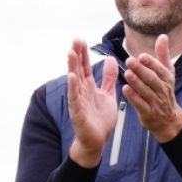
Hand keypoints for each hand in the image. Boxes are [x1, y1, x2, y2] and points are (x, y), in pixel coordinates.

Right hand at [66, 39, 118, 167]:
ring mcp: (78, 102)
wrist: (97, 141)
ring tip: (71, 53)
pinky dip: (73, 88)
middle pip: (78, 70)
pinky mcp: (78, 113)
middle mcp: (81, 92)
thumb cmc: (100, 119)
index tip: (80, 40)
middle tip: (75, 40)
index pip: (84, 67)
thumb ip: (108, 78)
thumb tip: (110, 59)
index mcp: (88, 87)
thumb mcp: (108, 94)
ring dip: (72, 67)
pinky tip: (72, 77)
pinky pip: (75, 98)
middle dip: (76, 55)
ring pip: (74, 81)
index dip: (83, 54)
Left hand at [124, 34, 181, 142]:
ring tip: (127, 73)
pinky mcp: (148, 112)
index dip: (151, 62)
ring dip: (136, 82)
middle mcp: (162, 89)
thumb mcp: (167, 73)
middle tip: (129, 61)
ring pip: (145, 91)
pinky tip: (125, 89)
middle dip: (141, 70)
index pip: (159, 69)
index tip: (141, 56)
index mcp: (167, 79)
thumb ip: (163, 55)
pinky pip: (140, 104)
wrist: (168, 119)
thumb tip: (163, 36)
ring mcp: (156, 102)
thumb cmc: (164, 92)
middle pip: (152, 79)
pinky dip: (133, 97)